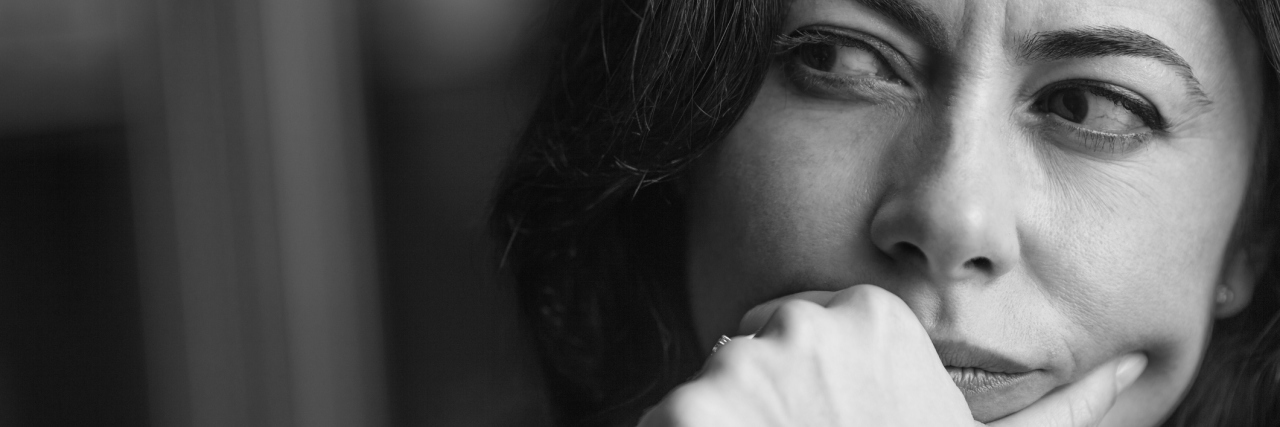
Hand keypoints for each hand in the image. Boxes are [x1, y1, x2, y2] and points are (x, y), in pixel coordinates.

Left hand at [637, 285, 1146, 426]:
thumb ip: (1057, 412)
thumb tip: (1134, 368)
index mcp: (872, 317)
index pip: (796, 331)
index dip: (805, 393)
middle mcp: (805, 321)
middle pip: (747, 354)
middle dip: (763, 406)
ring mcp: (744, 362)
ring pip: (706, 394)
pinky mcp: (689, 407)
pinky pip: (664, 423)